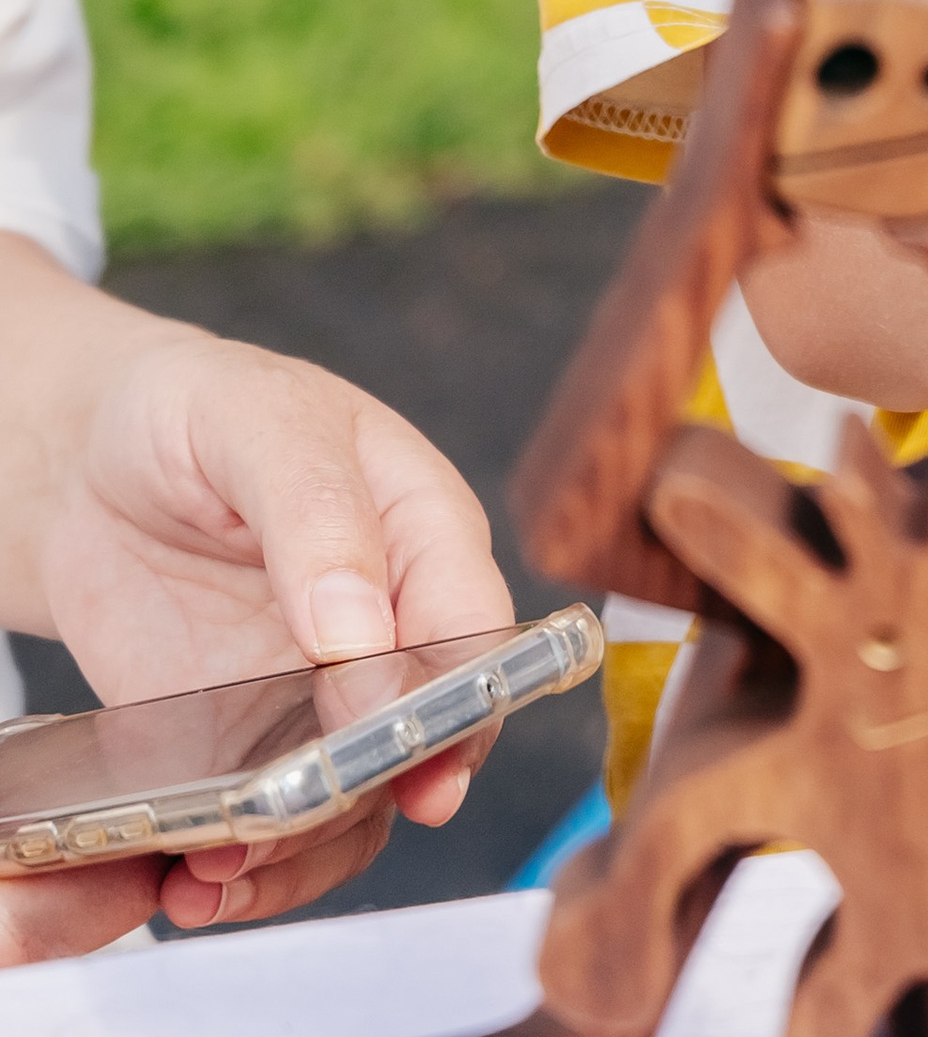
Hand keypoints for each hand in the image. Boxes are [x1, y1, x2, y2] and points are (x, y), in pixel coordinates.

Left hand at [1, 310, 509, 956]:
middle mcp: (393, 624)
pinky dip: (246, 869)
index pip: (473, 628)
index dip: (457, 702)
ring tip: (220, 876)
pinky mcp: (250, 743)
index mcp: (424, 527)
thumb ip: (314, 511)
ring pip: (358, 805)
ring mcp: (320, 694)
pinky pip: (279, 826)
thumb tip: (362, 628)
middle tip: (294, 828)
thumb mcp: (255, 420)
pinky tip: (190, 882)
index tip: (418, 765)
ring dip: (300, 855)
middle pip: (425, 738)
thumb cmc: (196, 409)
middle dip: (369, 799)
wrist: (90, 460)